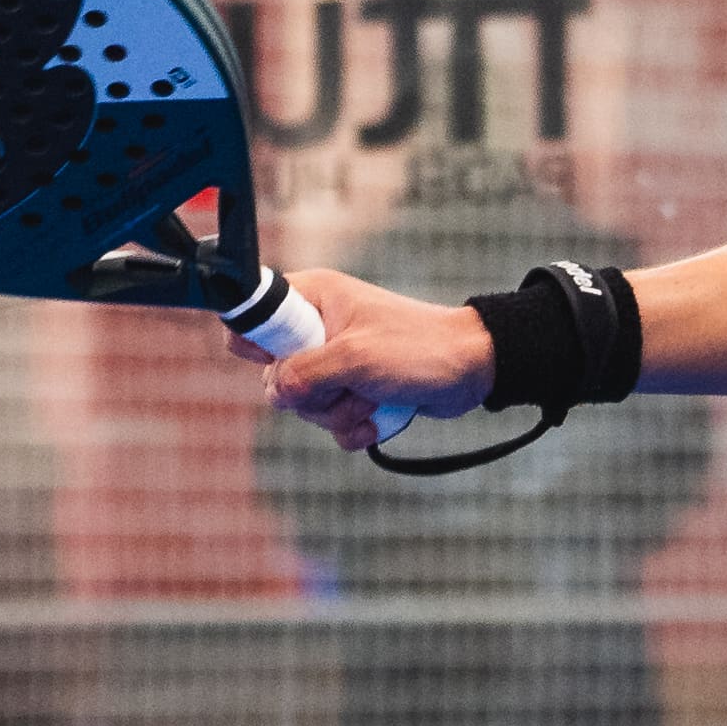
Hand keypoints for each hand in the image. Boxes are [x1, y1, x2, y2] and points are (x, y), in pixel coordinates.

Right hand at [258, 270, 493, 454]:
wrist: (472, 370)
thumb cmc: (419, 348)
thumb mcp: (355, 357)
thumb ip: (304, 374)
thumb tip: (277, 393)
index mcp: (313, 298)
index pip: (254, 315)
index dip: (257, 342)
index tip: (284, 360)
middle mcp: (318, 328)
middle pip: (275, 376)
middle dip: (311, 394)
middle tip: (345, 381)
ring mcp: (335, 362)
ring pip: (304, 405)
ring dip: (338, 413)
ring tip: (373, 396)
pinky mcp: (352, 390)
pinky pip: (331, 423)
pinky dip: (354, 427)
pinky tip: (379, 415)